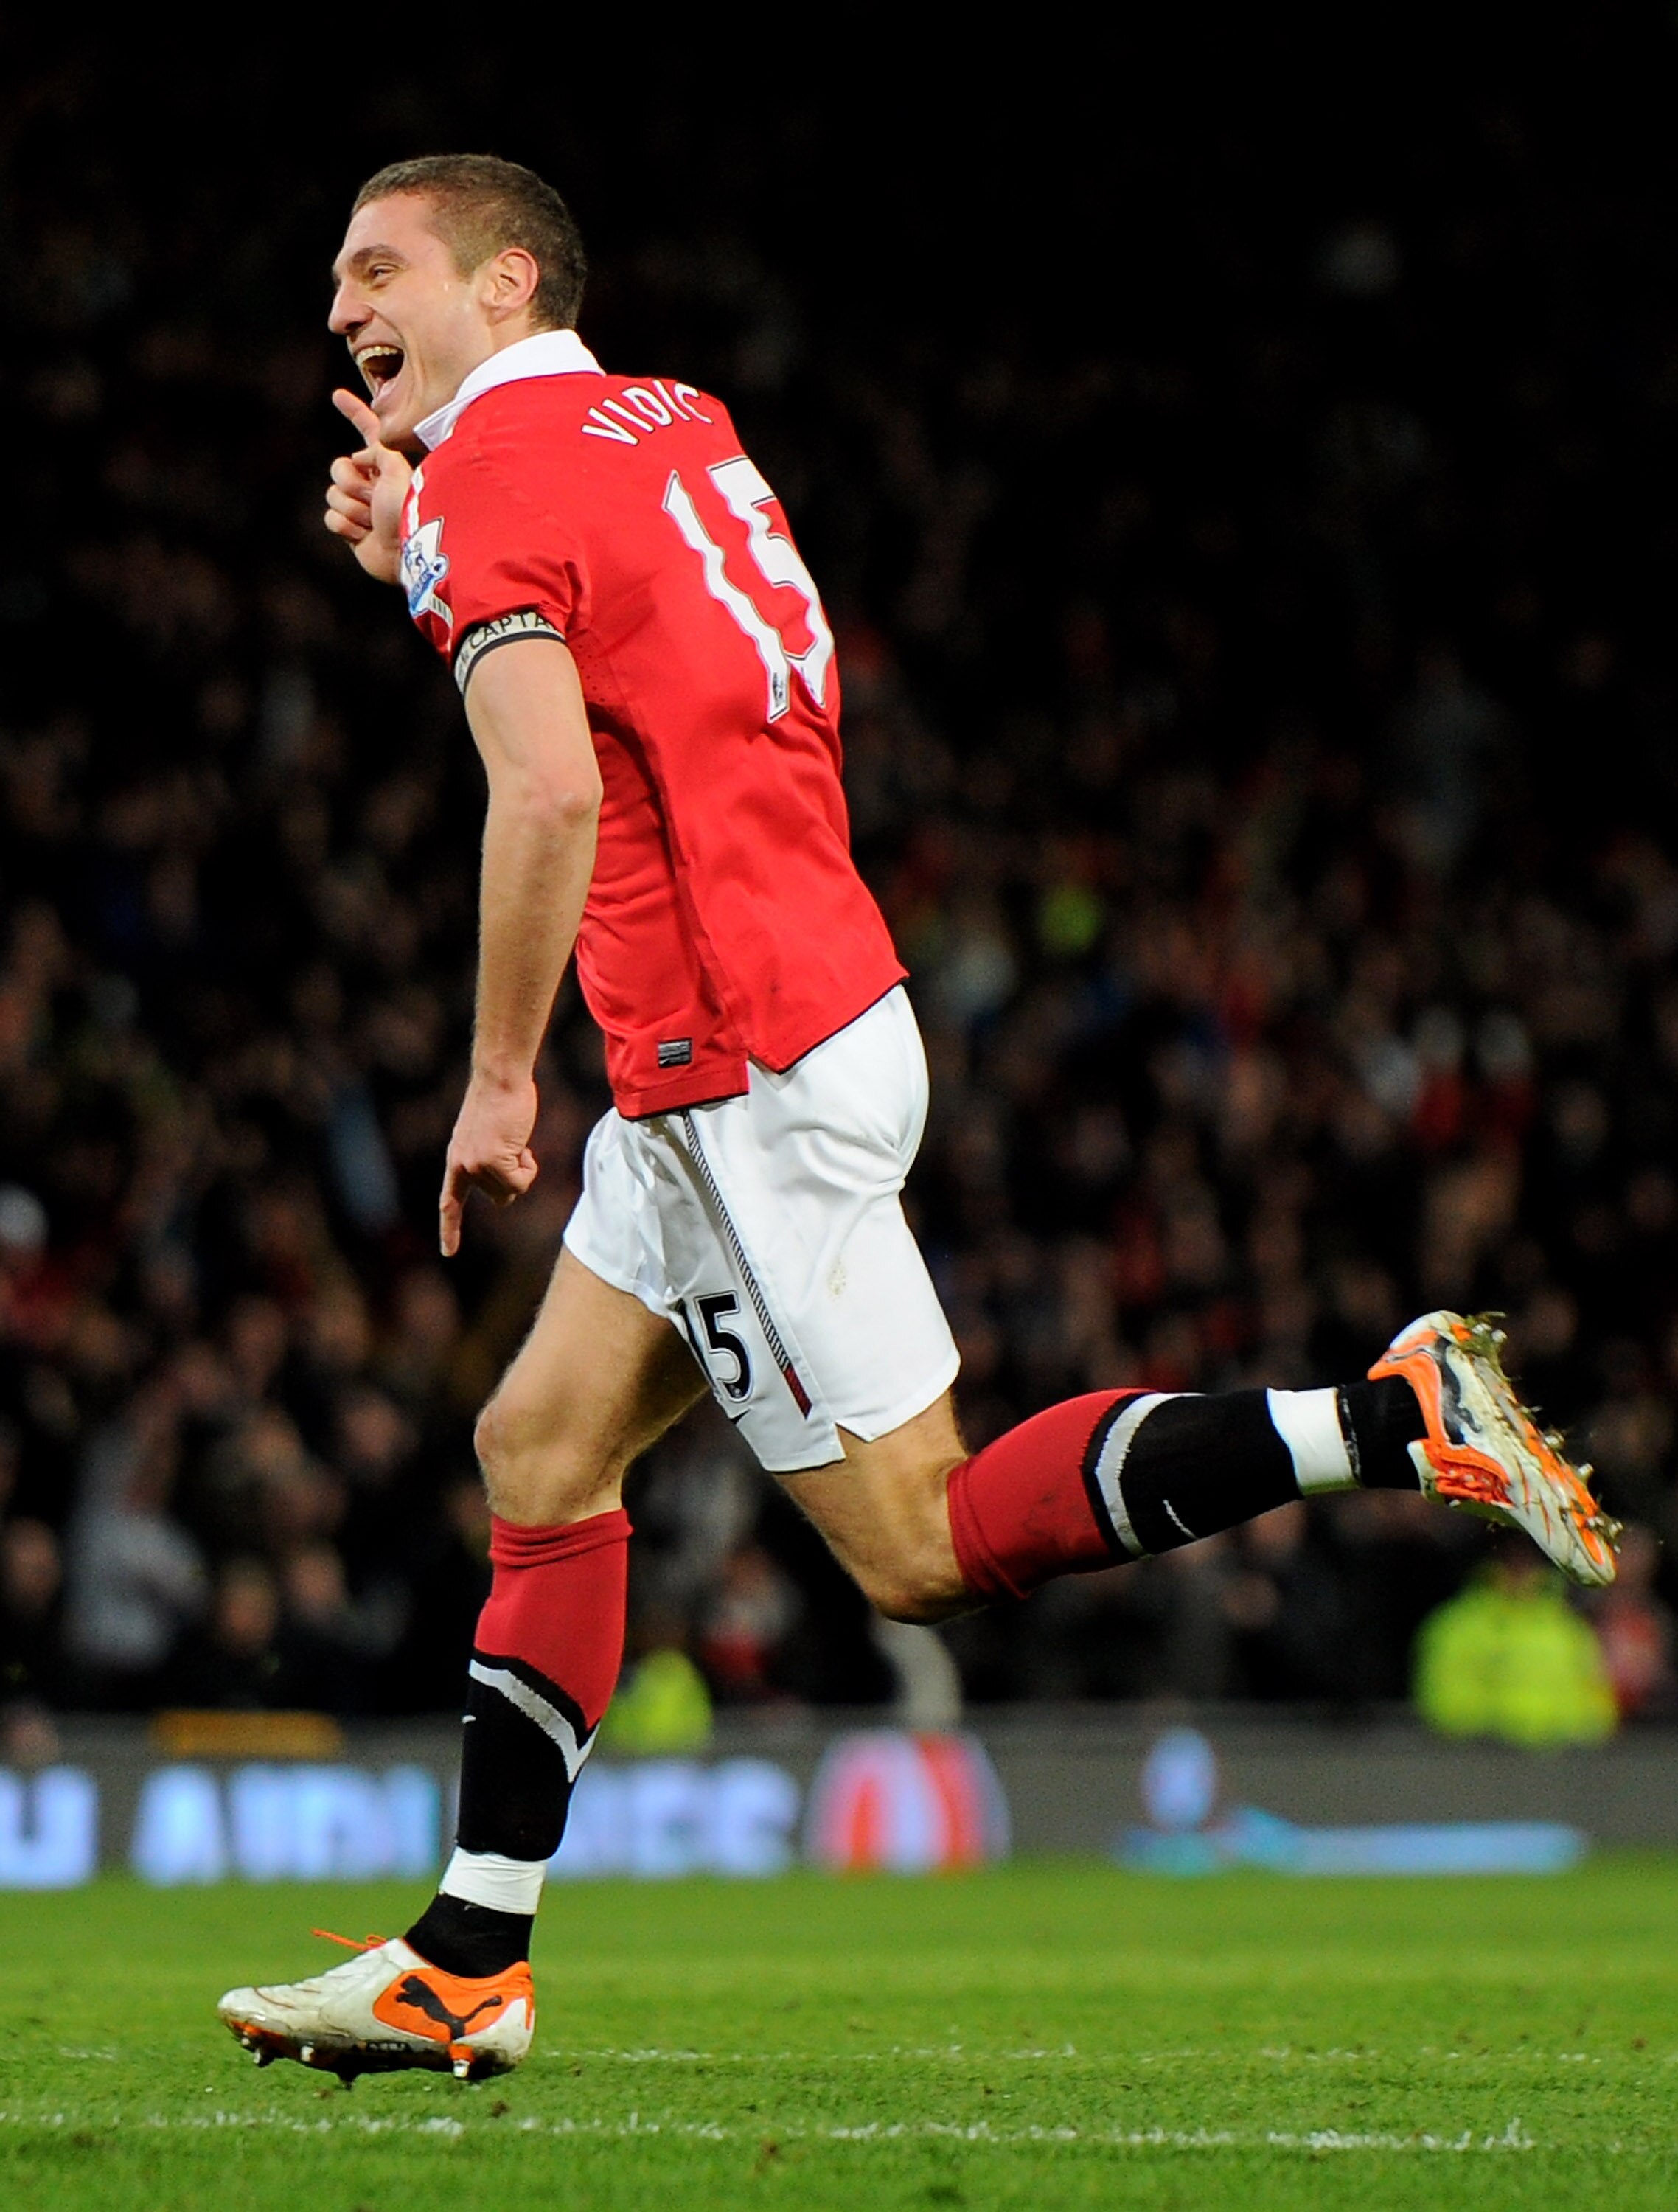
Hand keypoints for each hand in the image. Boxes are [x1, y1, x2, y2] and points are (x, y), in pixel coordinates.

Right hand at [324, 389, 411, 584]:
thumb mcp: (397, 470)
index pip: (367, 430)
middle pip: (339, 468)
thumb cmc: (408, 510)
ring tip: (375, 522)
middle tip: (374, 500)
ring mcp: (360, 506)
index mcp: (386, 465)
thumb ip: (379, 451)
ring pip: (333, 495)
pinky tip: (366, 535)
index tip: (337, 394)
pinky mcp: (351, 528)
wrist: (408, 554)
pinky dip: (346, 527)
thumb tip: (358, 457)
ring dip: (352, 509)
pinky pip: (331, 519)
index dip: (353, 411)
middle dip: (352, 483)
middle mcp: (372, 482)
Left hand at [440, 1071, 539, 1255]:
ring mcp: (476, 1166)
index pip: (449, 1202)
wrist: (500, 1079)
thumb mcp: (487, 1137)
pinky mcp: (493, 1161)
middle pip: (499, 1197)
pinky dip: (529, 1167)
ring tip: (515, 1141)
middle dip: (515, 1178)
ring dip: (523, 1170)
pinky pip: (521, 1182)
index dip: (450, 1229)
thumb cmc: (500, 1101)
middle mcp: (462, 1167)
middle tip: (513, 1146)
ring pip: (512, 1191)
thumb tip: (505, 1190)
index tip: (448, 1253)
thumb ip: (489, 1161)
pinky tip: (522, 1144)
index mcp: (456, 1161)